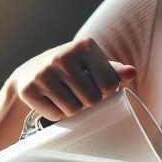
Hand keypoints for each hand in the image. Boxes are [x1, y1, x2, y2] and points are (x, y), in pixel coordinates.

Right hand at [9, 38, 136, 120]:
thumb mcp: (95, 65)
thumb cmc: (73, 70)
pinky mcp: (29, 89)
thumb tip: (132, 73)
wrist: (31, 72)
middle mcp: (62, 56)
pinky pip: (56, 115)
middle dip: (88, 102)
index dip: (105, 92)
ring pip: (74, 110)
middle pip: (92, 100)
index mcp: (85, 46)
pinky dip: (57, 114)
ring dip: (73, 109)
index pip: (109, 85)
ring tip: (66, 96)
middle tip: (78, 93)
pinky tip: (51, 100)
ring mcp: (44, 72)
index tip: (95, 86)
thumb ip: (115, 71)